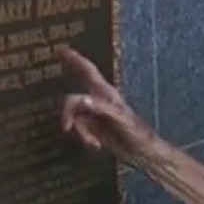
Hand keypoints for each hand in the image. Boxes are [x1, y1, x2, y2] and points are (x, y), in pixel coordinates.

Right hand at [57, 46, 157, 161]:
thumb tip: (82, 99)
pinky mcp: (94, 129)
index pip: (88, 71)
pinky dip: (84, 138)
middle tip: (66, 127)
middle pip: (72, 99)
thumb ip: (102, 109)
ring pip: (74, 118)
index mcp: (106, 94)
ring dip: (80, 132)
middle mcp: (98, 101)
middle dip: (68, 113)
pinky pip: (79, 130)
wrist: (143, 154)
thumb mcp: (122, 120)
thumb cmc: (139, 135)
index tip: (60, 50)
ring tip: (95, 143)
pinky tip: (96, 146)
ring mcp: (95, 115)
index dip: (75, 60)